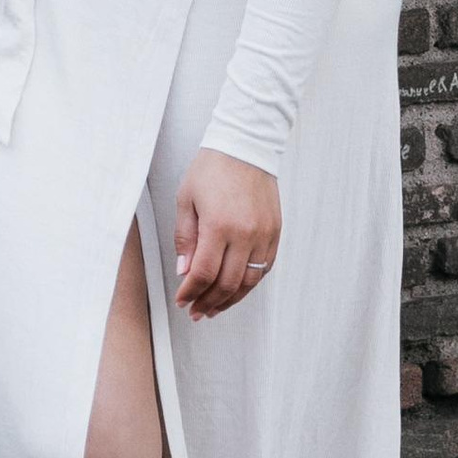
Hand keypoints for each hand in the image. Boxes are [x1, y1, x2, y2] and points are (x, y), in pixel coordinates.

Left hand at [174, 152, 280, 319]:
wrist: (245, 146)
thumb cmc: (212, 169)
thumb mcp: (186, 200)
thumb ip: (185, 238)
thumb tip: (185, 272)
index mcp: (219, 225)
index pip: (204, 273)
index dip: (191, 292)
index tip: (182, 300)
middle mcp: (245, 234)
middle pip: (227, 283)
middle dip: (208, 302)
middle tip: (196, 311)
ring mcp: (264, 235)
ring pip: (249, 282)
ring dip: (230, 300)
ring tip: (214, 308)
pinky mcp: (275, 232)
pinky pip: (264, 269)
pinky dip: (249, 284)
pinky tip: (236, 289)